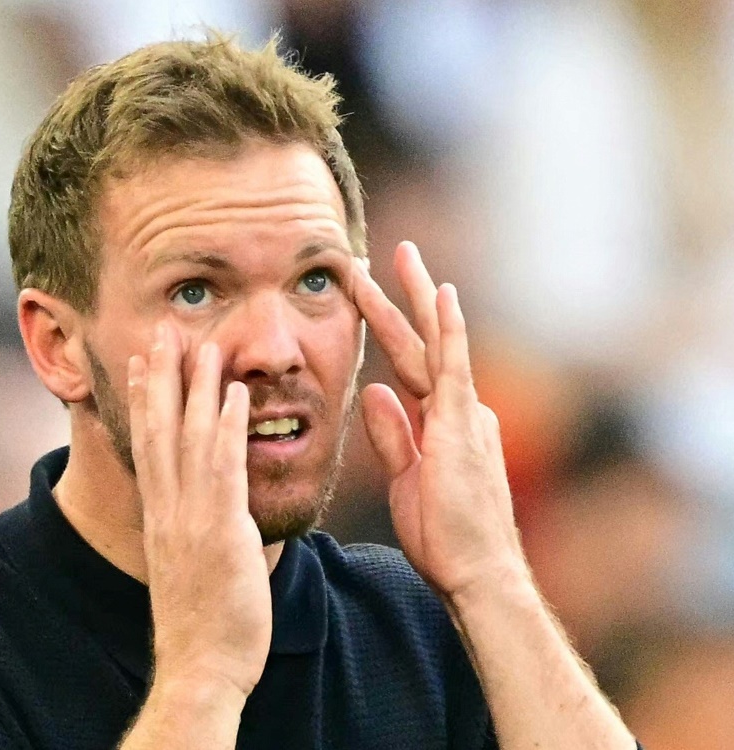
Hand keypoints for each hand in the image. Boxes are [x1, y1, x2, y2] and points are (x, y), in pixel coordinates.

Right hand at [127, 323, 271, 699]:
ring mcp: (191, 517)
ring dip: (195, 387)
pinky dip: (227, 428)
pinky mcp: (220, 532)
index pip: (147, 443)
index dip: (146, 397)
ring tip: (202, 342)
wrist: (200, 667)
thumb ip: (190, 528)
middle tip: (163, 329)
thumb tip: (203, 508)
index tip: (145, 359)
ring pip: (189, 438)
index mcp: (160, 514)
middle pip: (160, 429)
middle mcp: (168, 508)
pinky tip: (234, 394)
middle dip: (162, 376)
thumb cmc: (201, 622)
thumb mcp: (185, 564)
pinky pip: (223, 469)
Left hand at [353, 242, 528, 601]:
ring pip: (433, 342)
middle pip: (423, 341)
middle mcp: (458, 409)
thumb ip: (393, 434)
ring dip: (415, 297)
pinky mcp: (462, 424)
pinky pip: (452, 366)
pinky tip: (442, 294)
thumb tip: (372, 393)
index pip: (410, 365)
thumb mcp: (406, 478)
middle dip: (405, 296)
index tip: (371, 300)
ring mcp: (463, 412)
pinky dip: (448, 329)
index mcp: (443, 422)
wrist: (475, 572)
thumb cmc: (444, 535)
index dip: (390, 330)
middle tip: (395, 252)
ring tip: (402, 255)